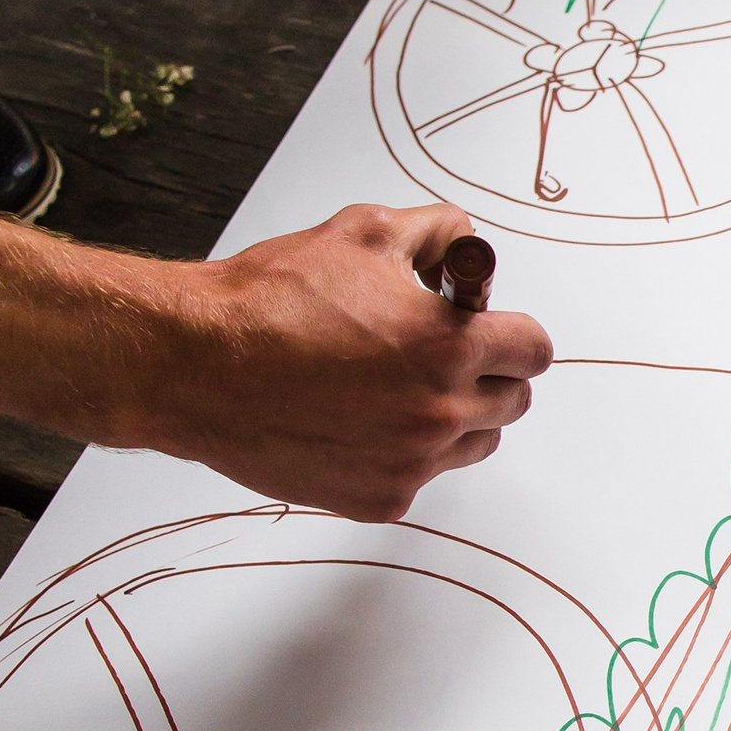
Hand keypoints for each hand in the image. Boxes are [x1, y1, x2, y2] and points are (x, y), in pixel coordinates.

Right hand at [0, 182, 552, 525]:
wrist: (196, 364)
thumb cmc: (268, 302)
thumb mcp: (364, 232)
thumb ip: (435, 232)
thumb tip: (462, 240)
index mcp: (450, 347)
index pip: (534, 350)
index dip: (511, 330)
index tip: (489, 327)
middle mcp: (439, 413)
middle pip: (513, 401)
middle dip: (486, 371)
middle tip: (435, 351)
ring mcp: (409, 463)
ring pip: (473, 443)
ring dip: (453, 415)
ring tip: (393, 385)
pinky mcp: (377, 498)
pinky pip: (420, 477)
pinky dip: (403, 452)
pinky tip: (359, 419)